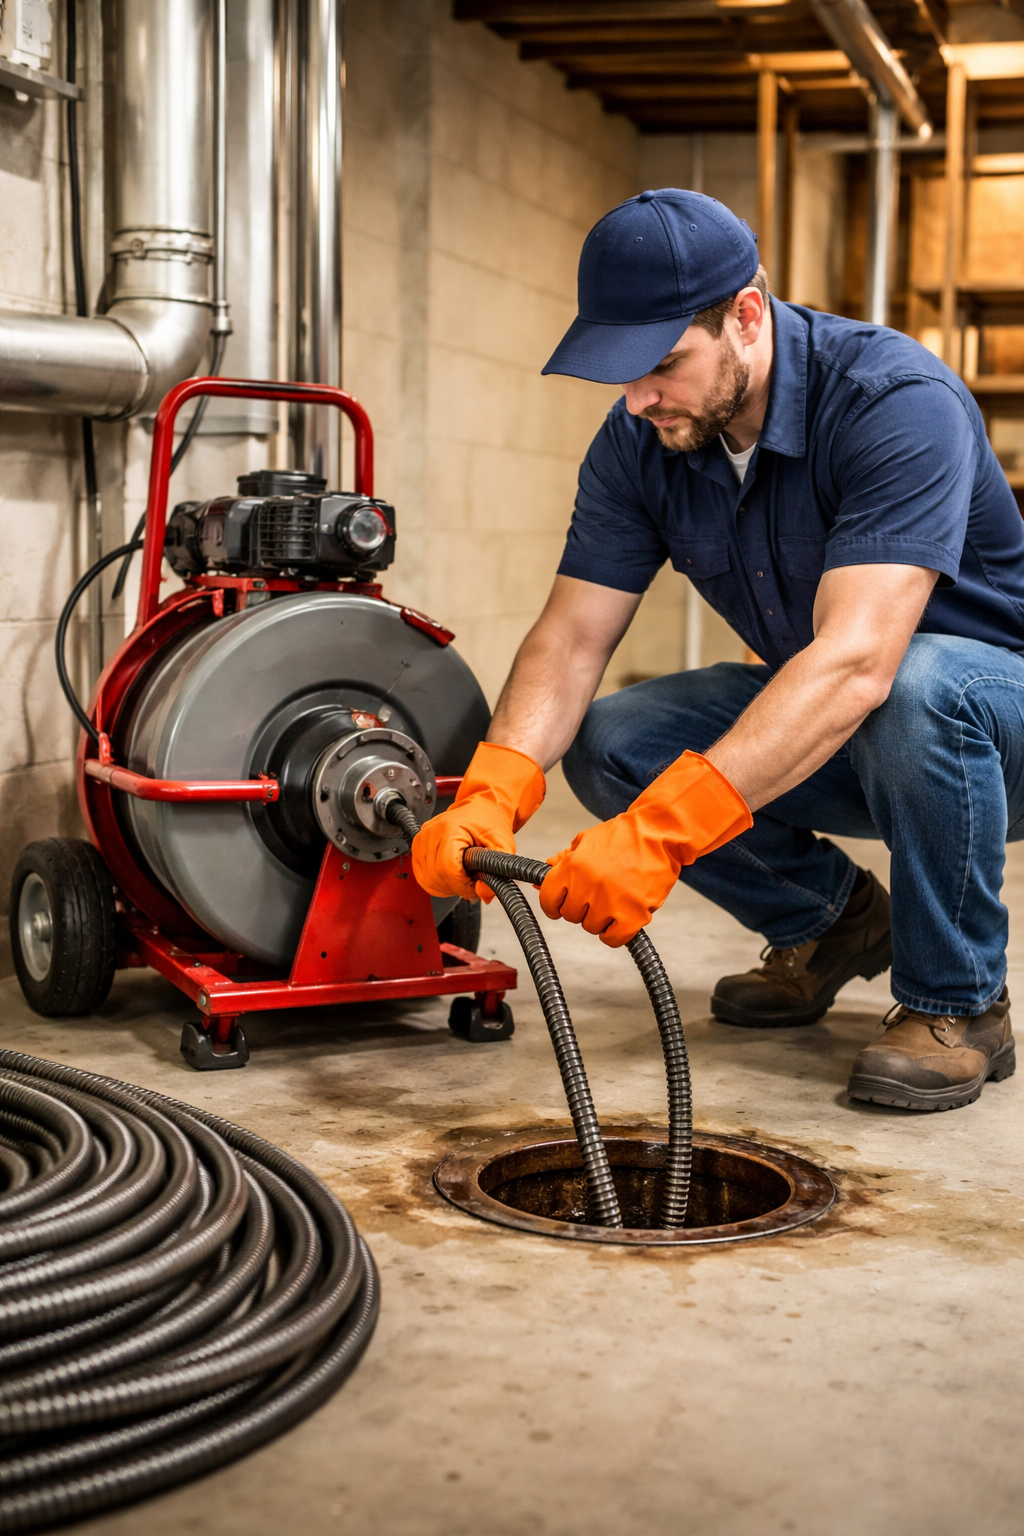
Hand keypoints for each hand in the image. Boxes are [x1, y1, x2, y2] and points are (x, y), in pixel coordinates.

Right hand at [411, 742, 544, 902]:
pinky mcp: (417, 845)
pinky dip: (436, 882)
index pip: (448, 869)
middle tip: (472, 881)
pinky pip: (421, 875)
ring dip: (445, 886)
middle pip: (435, 876)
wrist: (480, 807)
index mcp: (450, 829)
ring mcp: (422, 839)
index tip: (475, 885)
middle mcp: (431, 832)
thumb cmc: (489, 822)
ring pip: (426, 879)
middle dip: (456, 886)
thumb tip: (484, 893)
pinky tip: (450, 876)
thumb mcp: (504, 845)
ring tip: (462, 877)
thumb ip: (499, 870)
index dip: (462, 884)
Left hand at [539, 751, 750, 945]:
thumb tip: (544, 869)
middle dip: (580, 908)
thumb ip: (565, 858)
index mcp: (573, 867)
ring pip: (591, 927)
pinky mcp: (633, 916)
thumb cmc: (624, 835)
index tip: (559, 906)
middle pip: (570, 915)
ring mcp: (610, 903)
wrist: (660, 833)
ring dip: (600, 918)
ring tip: (614, 901)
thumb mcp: (588, 841)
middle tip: (596, 896)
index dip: (553, 904)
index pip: (548, 899)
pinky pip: (613, 938)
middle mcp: (588, 887)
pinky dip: (615, 933)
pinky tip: (621, 919)